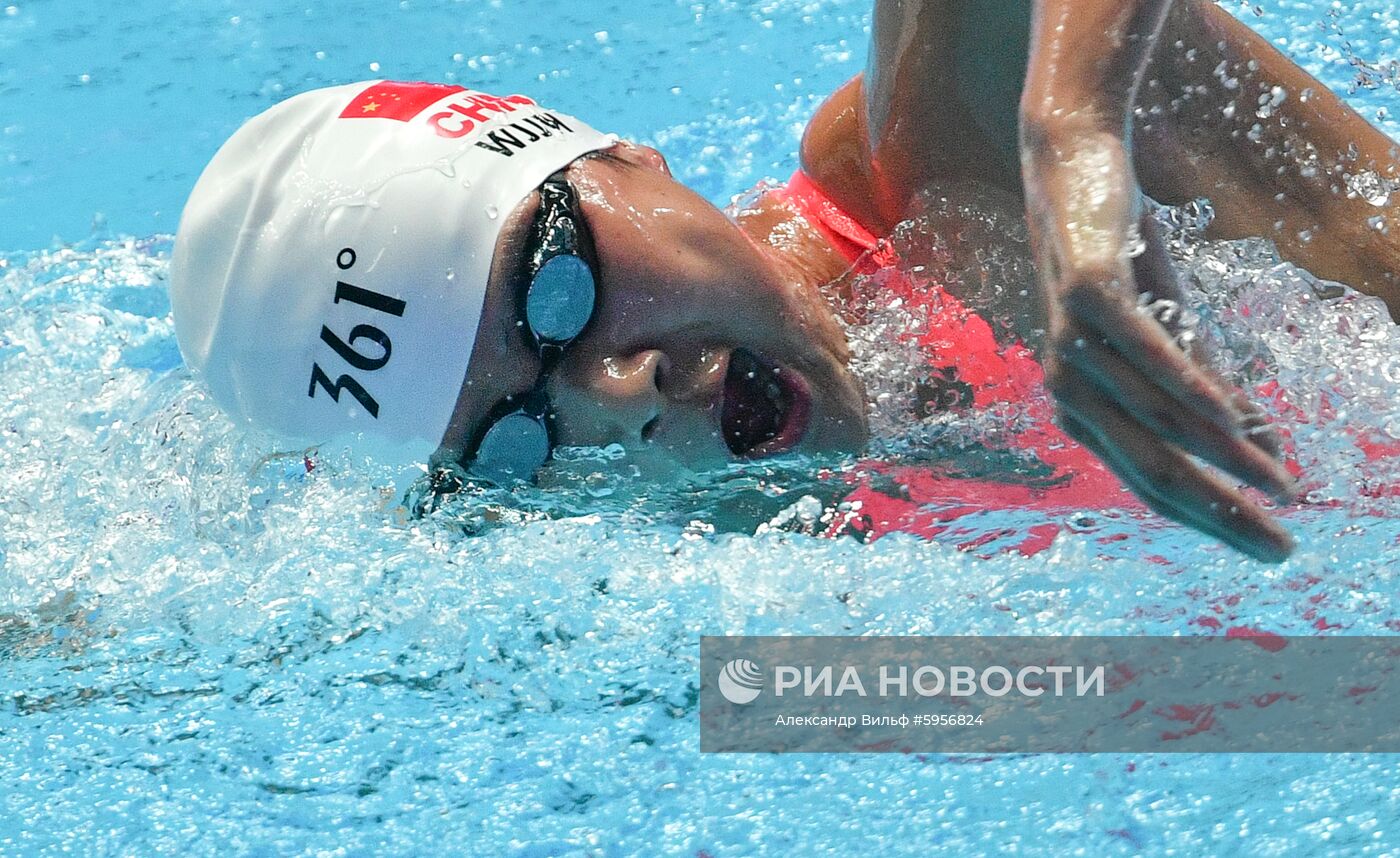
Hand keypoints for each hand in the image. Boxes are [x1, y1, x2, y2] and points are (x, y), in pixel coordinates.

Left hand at [1021, 127, 1298, 561]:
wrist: (1075, 165)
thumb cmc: (1123, 255)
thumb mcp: (1174, 328)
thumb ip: (1208, 390)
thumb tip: (1261, 452)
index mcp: (1086, 408)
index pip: (1152, 482)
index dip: (1212, 519)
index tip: (1272, 549)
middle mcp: (1070, 389)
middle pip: (1152, 468)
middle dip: (1221, 513)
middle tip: (1283, 550)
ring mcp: (1071, 343)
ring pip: (1154, 418)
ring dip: (1222, 458)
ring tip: (1280, 485)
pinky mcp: (1085, 294)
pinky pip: (1142, 351)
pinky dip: (1187, 384)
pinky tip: (1230, 419)